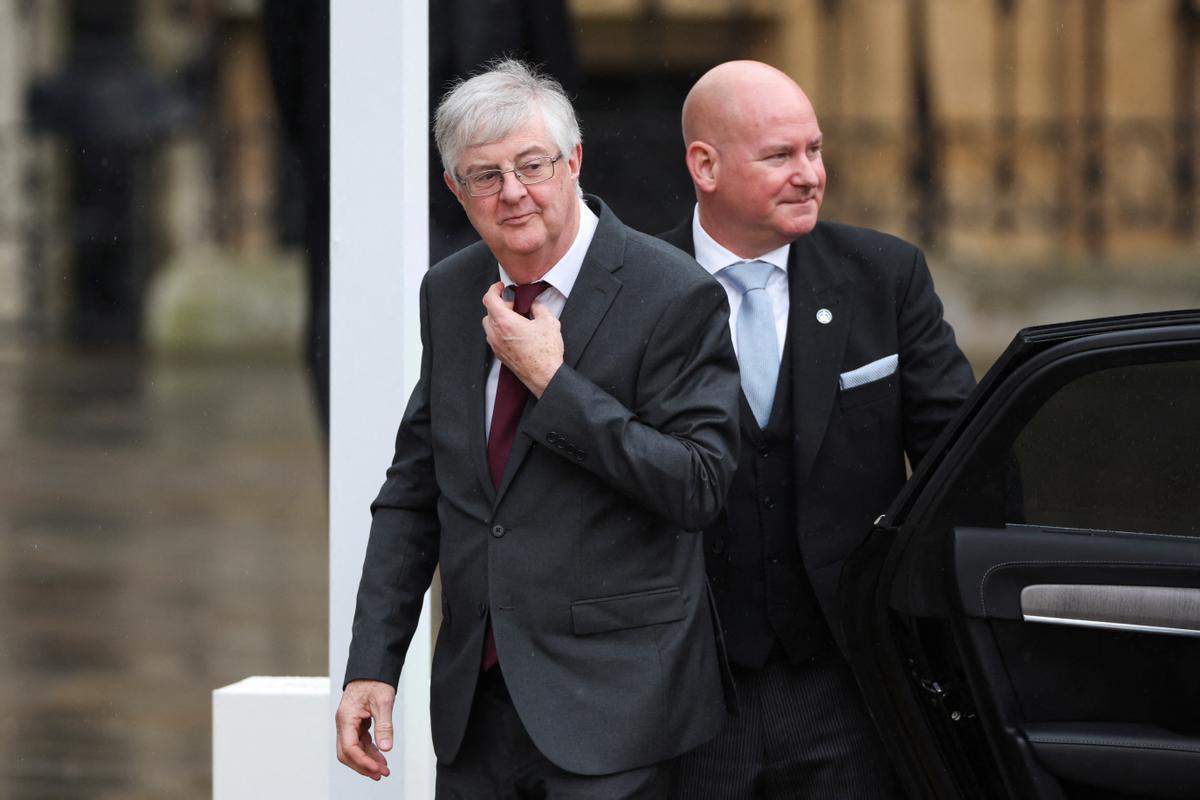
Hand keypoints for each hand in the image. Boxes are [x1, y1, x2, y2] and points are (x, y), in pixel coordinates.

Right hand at [335, 679, 394, 780]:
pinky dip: (369, 751)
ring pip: (353, 749)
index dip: (363, 761)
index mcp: (346, 718)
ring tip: (383, 769)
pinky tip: (380, 757)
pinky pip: (359, 742)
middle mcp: (344, 723)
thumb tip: (386, 748)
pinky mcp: (355, 723)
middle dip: (363, 766)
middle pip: (347, 753)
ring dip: (367, 761)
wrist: (371, 668)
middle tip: (380, 774)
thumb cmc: (374, 680)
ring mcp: (348, 724)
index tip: (378, 769)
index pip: (350, 748)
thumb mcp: (383, 702)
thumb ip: (384, 726)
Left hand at [482, 282, 563, 396]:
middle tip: (516, 306)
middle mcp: (496, 333)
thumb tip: (534, 305)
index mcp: (505, 322)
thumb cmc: (546, 352)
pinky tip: (516, 333)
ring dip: (499, 318)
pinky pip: (493, 336)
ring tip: (516, 320)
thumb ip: (539, 308)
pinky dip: (500, 330)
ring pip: (490, 324)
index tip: (501, 287)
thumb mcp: (549, 322)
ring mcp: (496, 345)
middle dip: (501, 305)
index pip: (490, 299)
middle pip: (489, 311)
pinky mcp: (499, 355)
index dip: (494, 289)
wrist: (544, 376)